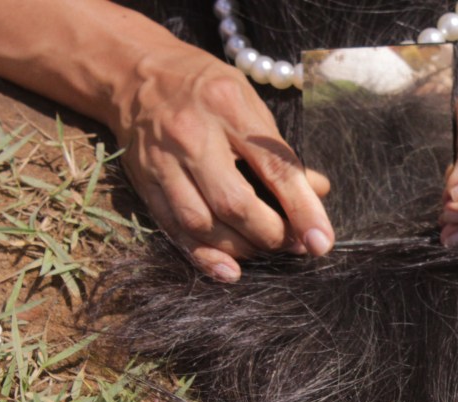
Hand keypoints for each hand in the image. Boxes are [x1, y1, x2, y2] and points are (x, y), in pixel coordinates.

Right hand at [112, 45, 333, 280]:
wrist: (135, 75)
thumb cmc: (206, 89)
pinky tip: (229, 270)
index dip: (302, 209)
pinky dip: (204, 256)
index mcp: (229, 108)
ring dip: (241, 248)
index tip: (321, 241)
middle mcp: (193, 136)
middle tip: (293, 243)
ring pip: (203, 223)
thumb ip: (279, 151)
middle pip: (235, 204)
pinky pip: (174, 229)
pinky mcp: (145, 183)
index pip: (274, 167)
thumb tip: (318, 191)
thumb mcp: (250, 103)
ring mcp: (164, 162)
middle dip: (271, 234)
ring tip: (264, 250)